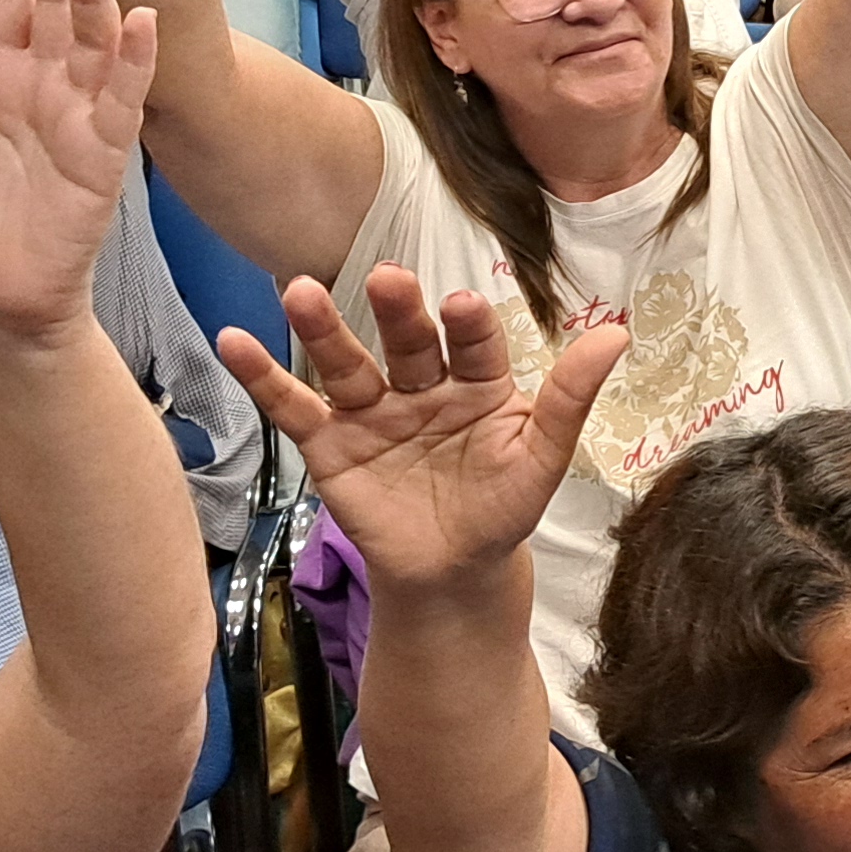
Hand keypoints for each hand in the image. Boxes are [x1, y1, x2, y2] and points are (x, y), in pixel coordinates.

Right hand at [220, 266, 621, 591]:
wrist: (453, 573)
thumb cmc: (502, 508)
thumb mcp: (542, 458)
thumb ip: (570, 399)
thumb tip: (618, 334)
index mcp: (480, 381)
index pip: (475, 344)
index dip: (468, 325)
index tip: (461, 304)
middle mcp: (423, 385)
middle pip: (408, 342)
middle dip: (397, 312)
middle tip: (385, 278)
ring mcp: (373, 411)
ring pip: (347, 363)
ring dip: (322, 328)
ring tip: (296, 289)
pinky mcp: (330, 444)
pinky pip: (294, 407)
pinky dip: (262, 376)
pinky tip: (232, 340)